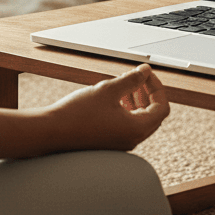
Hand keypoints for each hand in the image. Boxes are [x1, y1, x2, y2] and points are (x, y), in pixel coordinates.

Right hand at [44, 65, 169, 151]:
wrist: (52, 132)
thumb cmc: (79, 113)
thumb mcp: (109, 90)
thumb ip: (131, 80)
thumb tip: (146, 71)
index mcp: (136, 129)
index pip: (161, 107)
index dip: (157, 87)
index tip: (146, 74)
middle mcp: (132, 140)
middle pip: (153, 115)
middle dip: (148, 93)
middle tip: (139, 77)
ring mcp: (121, 143)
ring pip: (140, 120)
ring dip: (138, 100)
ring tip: (126, 83)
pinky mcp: (109, 142)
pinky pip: (127, 125)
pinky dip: (127, 109)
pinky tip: (114, 97)